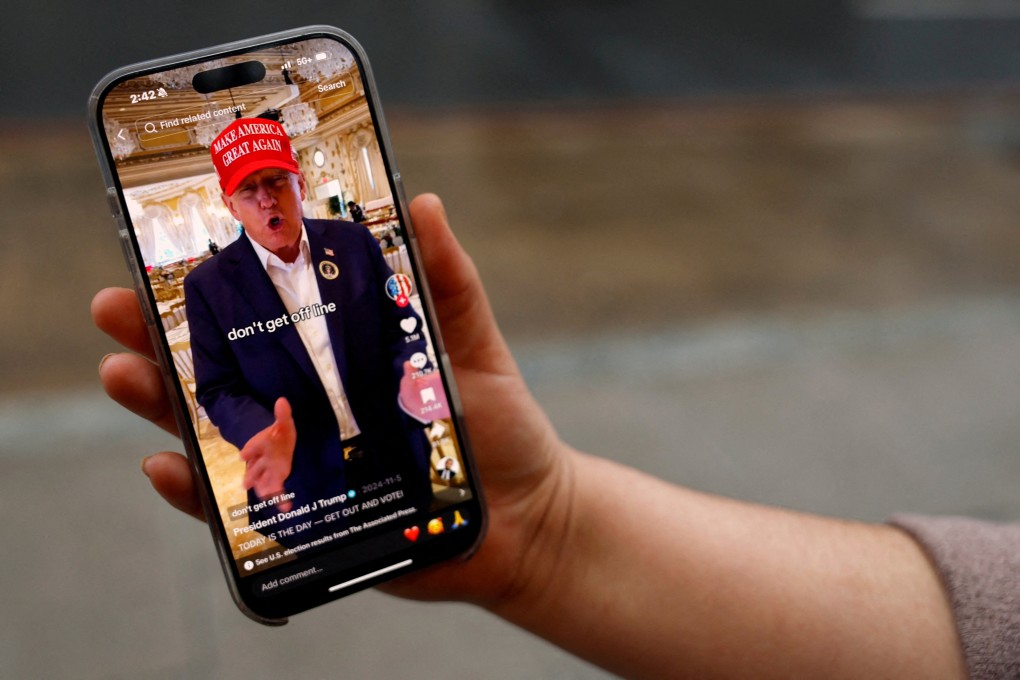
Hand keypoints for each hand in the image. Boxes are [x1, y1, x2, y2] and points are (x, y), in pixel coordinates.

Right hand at [92, 193, 573, 608]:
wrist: (523, 516)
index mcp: (338, 359)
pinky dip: (198, 492)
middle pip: (219, 370)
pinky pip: (237, 509)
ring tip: (124, 374)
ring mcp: (301, 463)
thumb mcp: (472, 345)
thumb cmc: (496, 426)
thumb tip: (425, 202)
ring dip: (160, 405)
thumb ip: (447, 281)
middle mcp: (308, 406)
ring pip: (213, 433)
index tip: (161, 252)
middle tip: (115, 308)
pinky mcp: (306, 520)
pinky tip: (166, 465)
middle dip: (159, 340)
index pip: (262, 317)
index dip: (211, 290)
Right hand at [239, 397, 295, 511]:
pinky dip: (279, 499)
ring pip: (262, 481)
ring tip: (267, 497)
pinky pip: (276, 489)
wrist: (280, 445)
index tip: (243, 455)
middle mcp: (260, 460)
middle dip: (251, 476)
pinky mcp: (276, 478)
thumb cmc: (279, 435)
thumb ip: (283, 415)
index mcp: (259, 445)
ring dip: (263, 489)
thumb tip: (282, 400)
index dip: (248, 450)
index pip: (251, 447)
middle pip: (254, 469)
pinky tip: (285, 508)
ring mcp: (267, 471)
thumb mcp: (283, 423)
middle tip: (246, 484)